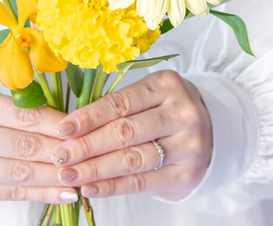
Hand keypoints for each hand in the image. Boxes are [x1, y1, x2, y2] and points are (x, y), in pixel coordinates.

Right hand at [0, 87, 79, 203]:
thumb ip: (20, 106)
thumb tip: (69, 121)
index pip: (24, 115)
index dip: (57, 124)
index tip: (82, 129)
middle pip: (24, 146)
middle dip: (62, 151)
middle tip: (90, 154)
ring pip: (20, 172)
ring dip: (56, 176)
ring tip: (83, 175)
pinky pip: (12, 192)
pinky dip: (42, 193)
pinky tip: (66, 193)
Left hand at [50, 70, 212, 200]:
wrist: (213, 130)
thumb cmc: (166, 109)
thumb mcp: (149, 95)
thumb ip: (116, 107)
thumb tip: (70, 128)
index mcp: (166, 85)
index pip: (120, 103)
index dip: (89, 117)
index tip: (62, 128)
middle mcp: (181, 113)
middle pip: (125, 132)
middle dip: (87, 146)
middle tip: (59, 155)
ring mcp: (188, 145)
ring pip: (132, 160)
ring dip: (95, 169)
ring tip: (69, 174)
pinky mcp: (186, 174)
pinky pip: (142, 182)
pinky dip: (113, 186)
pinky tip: (90, 187)